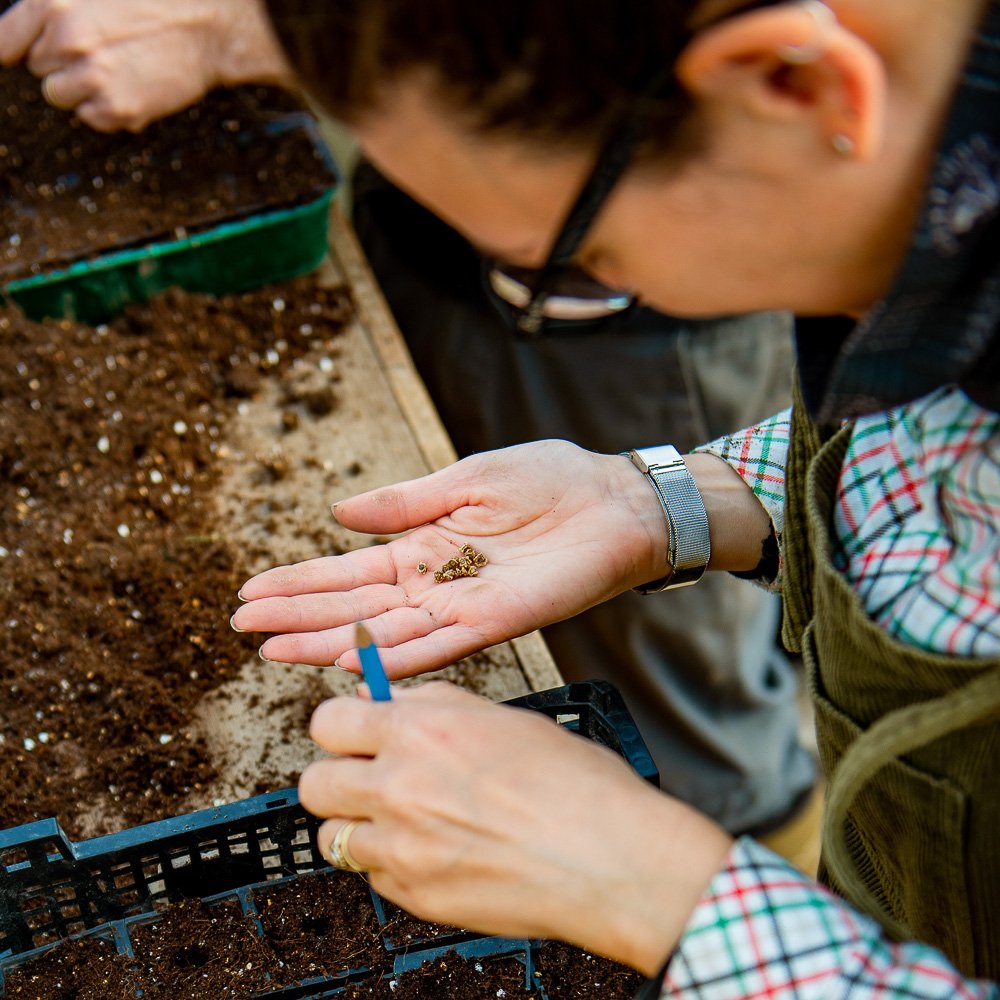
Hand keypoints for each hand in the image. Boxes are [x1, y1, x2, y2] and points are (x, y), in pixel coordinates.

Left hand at [0, 0, 292, 130]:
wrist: (208, 29)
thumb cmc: (153, 4)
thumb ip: (54, 13)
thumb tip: (22, 42)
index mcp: (52, 5)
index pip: (5, 43)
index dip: (14, 50)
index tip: (21, 56)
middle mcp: (67, 41)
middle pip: (39, 70)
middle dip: (63, 64)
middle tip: (103, 51)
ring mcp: (91, 78)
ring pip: (61, 97)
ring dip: (83, 89)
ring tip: (118, 70)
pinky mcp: (116, 110)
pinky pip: (91, 118)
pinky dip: (109, 109)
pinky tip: (134, 86)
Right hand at [231, 441, 668, 677]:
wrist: (615, 500)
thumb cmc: (549, 481)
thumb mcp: (466, 478)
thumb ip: (405, 501)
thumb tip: (341, 513)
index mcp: (425, 545)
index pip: (349, 569)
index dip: (299, 582)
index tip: (250, 591)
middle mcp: (435, 583)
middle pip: (353, 605)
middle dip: (297, 616)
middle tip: (241, 627)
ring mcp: (463, 605)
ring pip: (384, 632)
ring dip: (329, 642)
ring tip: (274, 650)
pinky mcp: (498, 619)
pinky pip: (440, 644)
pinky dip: (396, 656)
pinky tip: (351, 662)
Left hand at [300, 682, 732, 974]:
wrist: (611, 860)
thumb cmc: (577, 787)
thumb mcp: (506, 719)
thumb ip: (437, 707)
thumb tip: (390, 702)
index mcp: (423, 731)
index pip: (330, 721)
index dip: (341, 727)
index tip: (353, 733)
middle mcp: (400, 786)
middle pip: (314, 783)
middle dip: (337, 778)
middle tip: (367, 779)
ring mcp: (402, 846)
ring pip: (332, 836)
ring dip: (358, 826)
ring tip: (400, 822)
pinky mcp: (414, 896)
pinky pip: (371, 876)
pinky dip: (389, 865)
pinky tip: (432, 853)